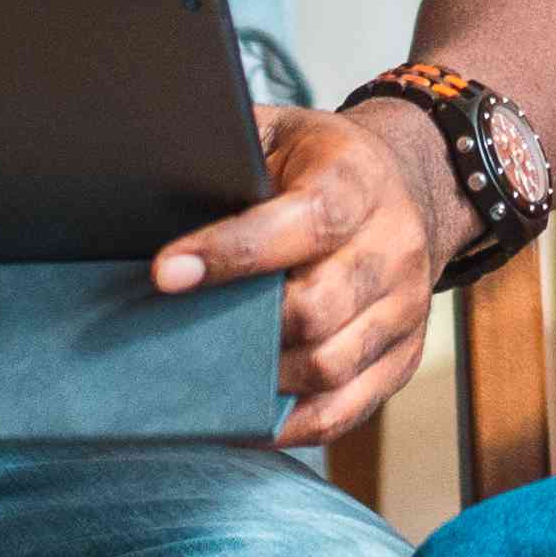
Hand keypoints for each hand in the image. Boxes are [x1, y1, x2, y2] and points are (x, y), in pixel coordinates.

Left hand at [155, 101, 446, 454]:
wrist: (406, 186)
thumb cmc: (319, 164)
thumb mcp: (277, 134)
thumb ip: (230, 160)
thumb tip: (149, 197)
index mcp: (358, 178)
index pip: (305, 222)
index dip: (234, 252)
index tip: (165, 273)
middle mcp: (394, 244)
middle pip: (317, 307)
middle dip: (242, 326)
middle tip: (178, 331)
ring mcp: (406, 305)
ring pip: (330, 365)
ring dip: (262, 377)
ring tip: (208, 369)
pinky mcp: (403, 354)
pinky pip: (347, 407)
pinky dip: (292, 422)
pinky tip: (245, 414)